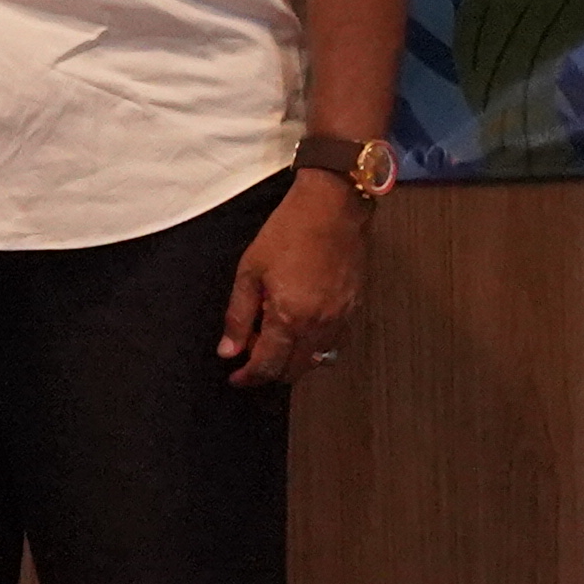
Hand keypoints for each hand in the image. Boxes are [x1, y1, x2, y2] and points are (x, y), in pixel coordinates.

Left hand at [217, 175, 365, 387]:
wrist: (334, 206)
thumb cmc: (289, 231)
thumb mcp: (250, 270)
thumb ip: (238, 315)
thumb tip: (228, 350)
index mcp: (290, 317)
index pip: (268, 365)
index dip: (249, 376)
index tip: (236, 377)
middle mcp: (319, 325)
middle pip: (294, 370)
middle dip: (270, 372)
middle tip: (251, 357)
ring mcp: (341, 318)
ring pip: (316, 360)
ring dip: (293, 360)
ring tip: (273, 341)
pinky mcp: (355, 308)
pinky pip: (333, 343)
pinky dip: (314, 346)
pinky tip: (299, 329)